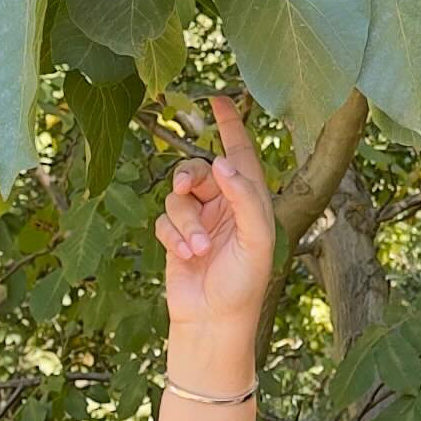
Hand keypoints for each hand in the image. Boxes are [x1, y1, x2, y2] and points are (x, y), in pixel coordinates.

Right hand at [155, 92, 277, 368]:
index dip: (230, 126)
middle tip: (186, 187)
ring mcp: (199, 220)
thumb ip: (244, 197)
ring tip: (197, 250)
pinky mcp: (175, 237)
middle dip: (191, 180)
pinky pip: (164, 220)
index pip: (240, 153)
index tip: (217, 99)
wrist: (214, 322)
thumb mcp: (256, 238)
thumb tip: (221, 162)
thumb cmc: (244, 283)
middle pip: (197, 170)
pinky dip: (173, 237)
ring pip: (177, 196)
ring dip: (185, 222)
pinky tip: (185, 257)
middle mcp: (224, 205)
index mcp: (251, 200)